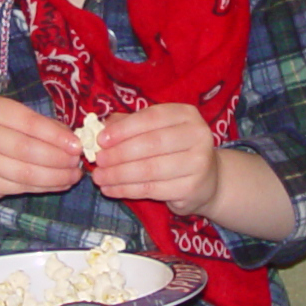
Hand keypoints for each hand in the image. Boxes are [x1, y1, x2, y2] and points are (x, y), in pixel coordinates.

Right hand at [0, 96, 86, 204]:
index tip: (77, 145)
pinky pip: (20, 187)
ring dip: (55, 177)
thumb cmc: (1, 132)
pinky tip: (60, 183)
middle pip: (26, 150)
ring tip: (73, 175)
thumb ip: (45, 126)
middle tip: (77, 162)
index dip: (56, 136)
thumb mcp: (18, 119)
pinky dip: (45, 187)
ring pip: (25, 173)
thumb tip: (73, 142)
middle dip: (58, 158)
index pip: (29, 123)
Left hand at [88, 103, 221, 214]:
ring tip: (99, 178)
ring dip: (118, 175)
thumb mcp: (155, 130)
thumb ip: (129, 125)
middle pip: (151, 144)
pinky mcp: (191, 188)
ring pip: (149, 169)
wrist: (207, 180)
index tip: (101, 139)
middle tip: (98, 161)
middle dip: (119, 153)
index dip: (124, 129)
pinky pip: (151, 189)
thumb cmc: (173, 149)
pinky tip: (110, 190)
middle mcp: (198, 135)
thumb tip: (101, 128)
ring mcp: (198, 163)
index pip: (151, 118)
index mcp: (186, 114)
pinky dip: (126, 190)